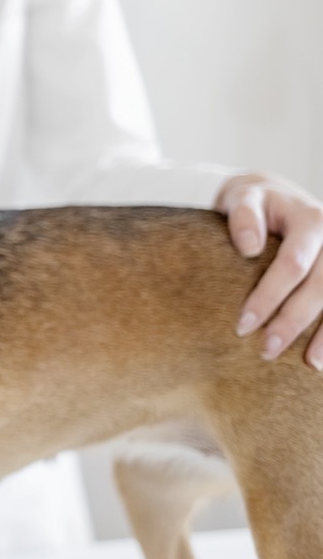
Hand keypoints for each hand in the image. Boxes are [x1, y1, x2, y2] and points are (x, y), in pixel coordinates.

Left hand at [216, 173, 322, 368]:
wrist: (276, 195)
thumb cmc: (254, 201)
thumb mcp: (243, 197)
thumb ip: (243, 216)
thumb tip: (249, 248)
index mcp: (311, 219)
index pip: (293, 264)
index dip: (270, 296)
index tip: (243, 325)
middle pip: (321, 285)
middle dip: (294, 321)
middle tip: (266, 350)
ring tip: (310, 363)